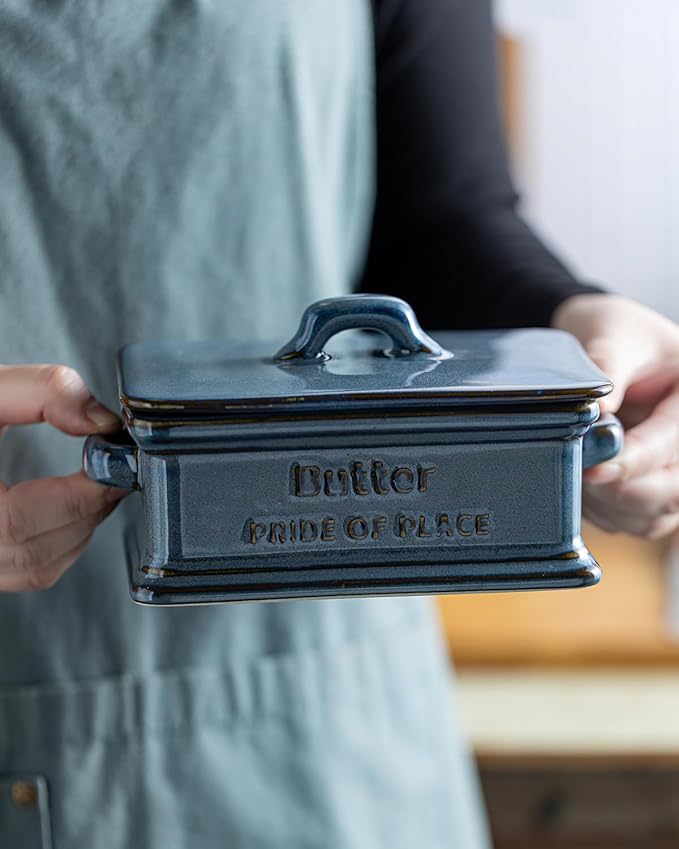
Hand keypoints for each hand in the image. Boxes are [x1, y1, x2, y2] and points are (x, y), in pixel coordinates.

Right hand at [0, 365, 127, 591]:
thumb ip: (42, 390)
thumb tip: (102, 422)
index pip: (17, 521)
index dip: (77, 496)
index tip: (110, 465)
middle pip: (34, 551)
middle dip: (87, 509)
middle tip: (114, 470)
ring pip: (37, 569)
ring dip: (80, 527)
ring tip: (95, 483)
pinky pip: (29, 573)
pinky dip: (62, 543)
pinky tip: (72, 506)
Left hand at [552, 294, 678, 537]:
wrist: (604, 341)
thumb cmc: (614, 331)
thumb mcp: (612, 336)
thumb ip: (606, 372)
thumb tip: (594, 412)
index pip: (667, 443)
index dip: (632, 462)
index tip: (594, 469)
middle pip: (670, 489)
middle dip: (620, 491)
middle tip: (575, 475)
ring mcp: (675, 469)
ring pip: (655, 514)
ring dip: (611, 508)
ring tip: (573, 476)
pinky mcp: (655, 488)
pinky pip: (638, 522)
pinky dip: (608, 516)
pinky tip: (580, 490)